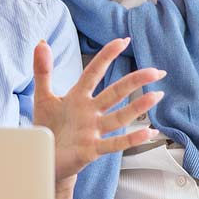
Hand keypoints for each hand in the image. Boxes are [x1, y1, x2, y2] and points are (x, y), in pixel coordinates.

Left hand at [33, 37, 166, 182]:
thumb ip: (43, 71)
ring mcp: (93, 131)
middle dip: (135, 81)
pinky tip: (148, 132)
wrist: (43, 157)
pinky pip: (114, 143)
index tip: (123, 40)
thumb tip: (41, 42)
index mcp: (78, 97)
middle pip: (115, 93)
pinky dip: (131, 139)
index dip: (107, 56)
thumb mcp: (43, 97)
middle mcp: (90, 112)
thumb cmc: (47, 127)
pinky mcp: (91, 150)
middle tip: (156, 71)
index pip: (94, 72)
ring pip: (119, 117)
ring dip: (138, 107)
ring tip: (157, 95)